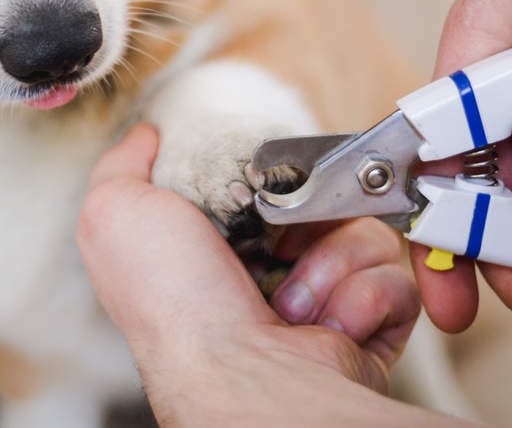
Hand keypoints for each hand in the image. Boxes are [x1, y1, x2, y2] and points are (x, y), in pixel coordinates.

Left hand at [78, 124, 459, 425]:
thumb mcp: (116, 212)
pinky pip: (394, 278)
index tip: (259, 183)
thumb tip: (147, 136)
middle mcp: (267, 275)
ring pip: (364, 233)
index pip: (265, 184)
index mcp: (214, 248)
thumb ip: (124, 166)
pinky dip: (362, 297)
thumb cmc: (172, 301)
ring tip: (292, 303)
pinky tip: (324, 324)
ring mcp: (322, 301)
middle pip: (322, 200)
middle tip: (277, 241)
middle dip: (306, 215)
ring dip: (331, 262)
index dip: (270, 177)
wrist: (238, 375)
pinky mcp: (368, 326)